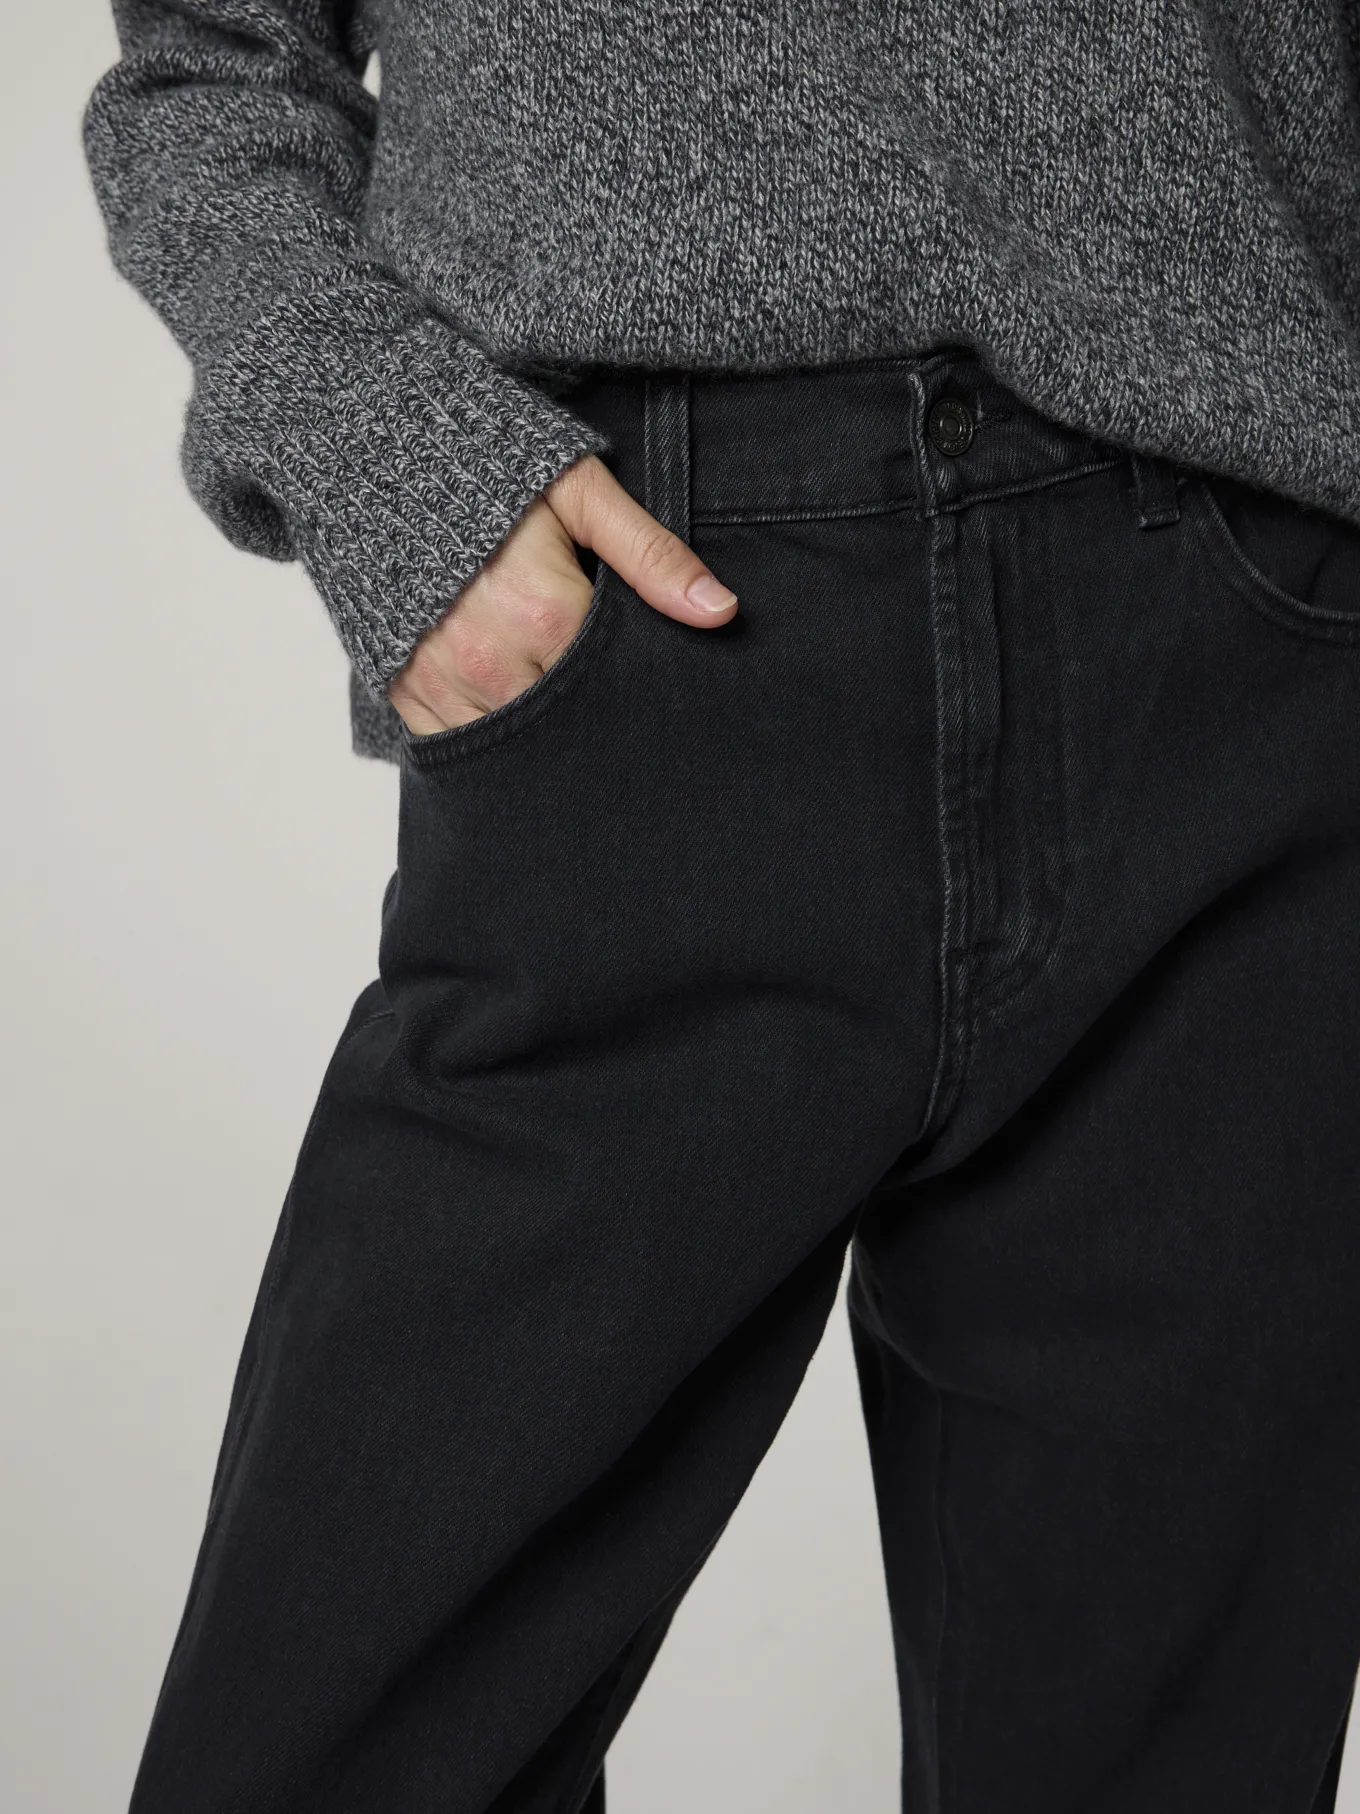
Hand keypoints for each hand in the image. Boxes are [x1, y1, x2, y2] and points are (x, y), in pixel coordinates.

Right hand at [388, 454, 738, 733]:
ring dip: (543, 730)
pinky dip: (491, 734)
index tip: (639, 669)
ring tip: (554, 693)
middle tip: (604, 691)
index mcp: (544, 614)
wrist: (370, 456)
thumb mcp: (579, 492)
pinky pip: (462, 747)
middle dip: (593, 712)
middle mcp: (490, 661)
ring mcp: (442, 682)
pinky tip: (512, 708)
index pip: (615, 683)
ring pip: (519, 743)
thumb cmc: (487, 468)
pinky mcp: (405, 694)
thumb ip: (651, 555)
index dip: (634, 679)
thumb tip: (720, 612)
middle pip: (570, 720)